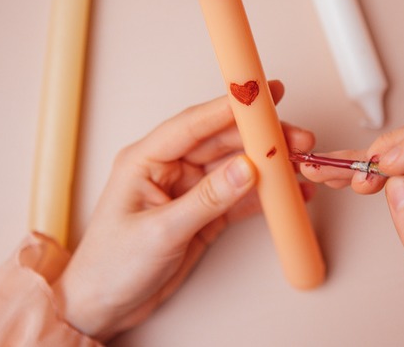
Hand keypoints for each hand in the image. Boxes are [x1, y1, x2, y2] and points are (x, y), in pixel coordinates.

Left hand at [52, 80, 315, 341]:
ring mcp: (188, 192)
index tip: (262, 97)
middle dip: (260, 139)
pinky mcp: (203, 216)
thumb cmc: (109, 267)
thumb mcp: (159, 232)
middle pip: (222, 143)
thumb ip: (205, 200)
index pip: (193, 125)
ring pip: (236, 169)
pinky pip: (239, 198)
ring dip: (268, 166)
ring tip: (299, 163)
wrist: (103, 307)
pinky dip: (264, 197)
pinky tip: (286, 193)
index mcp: (145, 160)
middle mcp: (169, 170)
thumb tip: (244, 168)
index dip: (229, 108)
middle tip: (295, 137)